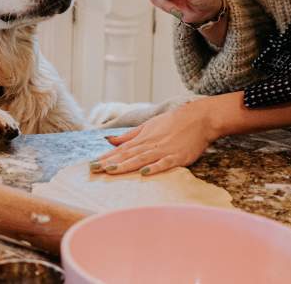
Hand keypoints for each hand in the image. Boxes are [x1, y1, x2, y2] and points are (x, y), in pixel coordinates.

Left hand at [91, 98, 217, 175]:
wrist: (198, 118)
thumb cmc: (172, 122)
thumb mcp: (148, 126)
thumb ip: (129, 136)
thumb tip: (109, 140)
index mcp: (142, 138)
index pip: (120, 150)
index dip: (106, 157)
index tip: (92, 164)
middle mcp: (150, 144)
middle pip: (127, 155)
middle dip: (110, 163)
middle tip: (94, 170)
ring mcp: (163, 151)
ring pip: (141, 159)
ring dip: (125, 165)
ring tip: (111, 171)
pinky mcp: (177, 157)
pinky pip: (164, 163)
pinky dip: (154, 168)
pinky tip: (143, 173)